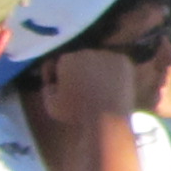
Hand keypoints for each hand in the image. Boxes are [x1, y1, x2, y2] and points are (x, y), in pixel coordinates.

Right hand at [17, 43, 135, 145]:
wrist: (106, 118)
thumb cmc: (75, 113)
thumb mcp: (50, 105)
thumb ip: (47, 89)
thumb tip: (51, 82)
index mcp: (66, 59)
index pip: (62, 62)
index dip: (62, 75)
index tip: (64, 87)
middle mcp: (86, 52)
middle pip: (81, 59)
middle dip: (80, 71)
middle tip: (84, 87)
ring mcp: (107, 55)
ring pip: (99, 60)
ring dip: (97, 70)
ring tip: (99, 88)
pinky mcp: (123, 61)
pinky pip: (115, 64)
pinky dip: (114, 72)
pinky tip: (112, 85)